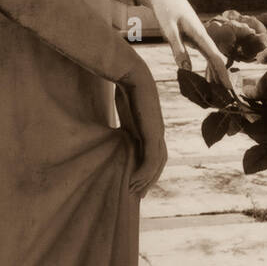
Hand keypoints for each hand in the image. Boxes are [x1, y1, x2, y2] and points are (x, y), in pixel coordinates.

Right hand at [117, 58, 167, 196]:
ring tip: (135, 191)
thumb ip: (121, 125)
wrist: (129, 72)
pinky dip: (145, 172)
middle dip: (149, 179)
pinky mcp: (153, 131)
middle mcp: (157, 131)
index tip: (136, 183)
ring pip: (157, 163)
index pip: (153, 154)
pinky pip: (152, 158)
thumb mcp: (122, 112)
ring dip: (147, 179)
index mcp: (149, 127)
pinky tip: (135, 181)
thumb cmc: (123, 87)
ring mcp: (157, 131)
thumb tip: (108, 134)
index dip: (146, 170)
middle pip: (158, 162)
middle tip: (138, 194)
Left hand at [136, 0, 233, 93]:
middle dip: (222, 77)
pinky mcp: (195, 38)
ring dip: (216, 73)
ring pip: (212, 58)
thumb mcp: (169, 29)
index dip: (222, 73)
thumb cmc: (166, 10)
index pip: (215, 57)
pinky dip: (208, 66)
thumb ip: (177, 48)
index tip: (229, 87)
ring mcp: (200, 37)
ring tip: (219, 91)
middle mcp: (203, 36)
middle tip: (227, 95)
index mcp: (200, 34)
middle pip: (216, 59)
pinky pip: (205, 55)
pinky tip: (208, 77)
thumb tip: (186, 69)